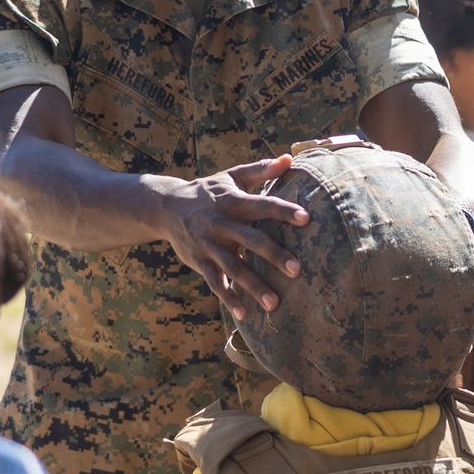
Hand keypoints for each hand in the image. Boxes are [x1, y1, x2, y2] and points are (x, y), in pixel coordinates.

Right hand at [158, 153, 308, 320]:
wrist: (166, 207)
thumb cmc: (209, 191)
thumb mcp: (232, 176)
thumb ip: (261, 170)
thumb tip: (290, 158)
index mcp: (233, 202)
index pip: (263, 205)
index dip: (284, 210)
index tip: (307, 218)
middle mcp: (221, 224)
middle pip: (251, 240)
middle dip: (274, 255)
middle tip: (297, 270)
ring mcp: (209, 245)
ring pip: (234, 268)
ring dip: (253, 286)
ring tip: (274, 303)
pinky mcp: (200, 262)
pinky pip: (215, 283)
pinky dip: (229, 299)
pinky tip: (245, 315)